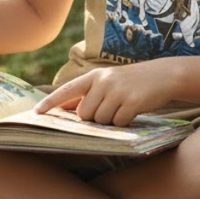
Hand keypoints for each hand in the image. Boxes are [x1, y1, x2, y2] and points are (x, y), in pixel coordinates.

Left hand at [35, 60, 177, 126]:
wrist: (164, 75)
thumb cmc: (133, 82)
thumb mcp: (109, 81)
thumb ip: (90, 94)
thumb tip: (67, 110)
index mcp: (95, 75)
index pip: (67, 90)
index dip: (51, 103)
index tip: (36, 113)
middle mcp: (103, 81)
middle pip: (85, 113)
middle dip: (94, 118)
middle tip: (110, 109)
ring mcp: (118, 91)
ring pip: (100, 120)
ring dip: (110, 121)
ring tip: (123, 108)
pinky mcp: (132, 102)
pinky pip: (118, 123)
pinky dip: (124, 122)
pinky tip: (133, 111)